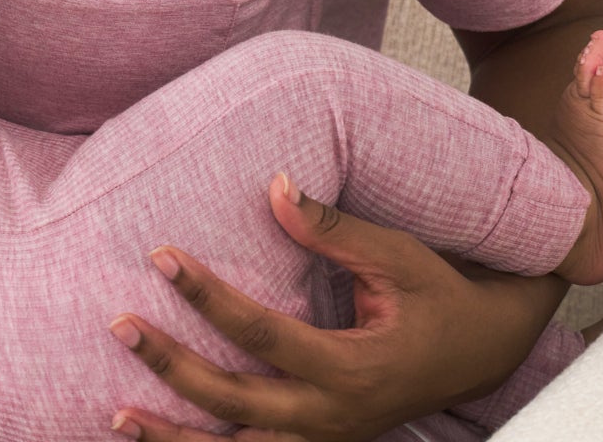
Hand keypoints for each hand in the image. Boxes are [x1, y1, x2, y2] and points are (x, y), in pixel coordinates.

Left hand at [107, 175, 563, 441]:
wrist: (486, 350)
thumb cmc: (439, 296)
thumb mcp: (396, 258)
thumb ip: (332, 230)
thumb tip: (275, 186)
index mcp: (353, 369)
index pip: (263, 334)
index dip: (208, 295)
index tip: (161, 256)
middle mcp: (334, 418)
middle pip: (237, 402)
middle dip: (172, 368)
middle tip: (120, 326)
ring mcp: (325, 441)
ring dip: (176, 440)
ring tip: (117, 418)